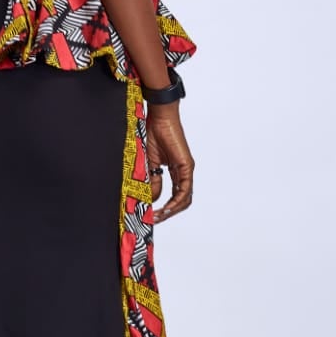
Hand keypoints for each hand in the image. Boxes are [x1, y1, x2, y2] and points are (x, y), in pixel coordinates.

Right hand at [146, 102, 193, 222]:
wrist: (160, 117)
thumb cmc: (154, 134)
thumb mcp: (149, 163)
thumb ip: (152, 180)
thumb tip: (151, 198)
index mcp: (176, 172)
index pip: (175, 196)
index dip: (166, 208)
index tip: (154, 215)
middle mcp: (183, 172)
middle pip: (182, 200)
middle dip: (169, 212)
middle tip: (156, 219)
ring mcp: (186, 169)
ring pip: (185, 197)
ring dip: (173, 210)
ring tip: (160, 216)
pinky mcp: (186, 165)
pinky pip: (184, 188)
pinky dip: (177, 200)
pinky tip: (167, 207)